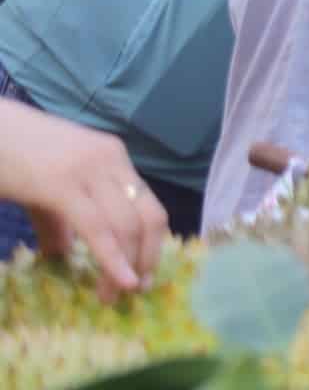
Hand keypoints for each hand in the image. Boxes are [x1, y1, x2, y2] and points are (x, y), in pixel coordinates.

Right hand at [0, 103, 166, 298]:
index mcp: (114, 158)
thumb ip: (61, 219)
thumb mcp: (48, 186)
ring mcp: (91, 170)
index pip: (149, 205)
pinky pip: (98, 228)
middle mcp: (112, 161)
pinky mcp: (63, 184)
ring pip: (128, 226)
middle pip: (150, 216)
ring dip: (127, 266)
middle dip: (146, 258)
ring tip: (114, 295)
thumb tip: (64, 254)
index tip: (144, 274)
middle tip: (136, 290)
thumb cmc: (12, 156)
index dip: (151, 244)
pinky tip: (116, 282)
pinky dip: (112, 259)